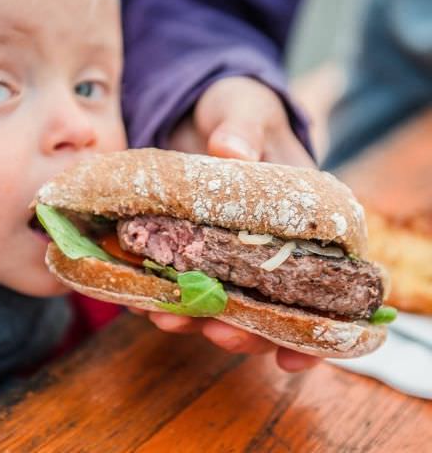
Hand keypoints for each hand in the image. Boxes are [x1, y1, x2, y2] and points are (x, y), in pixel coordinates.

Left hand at [139, 76, 319, 371]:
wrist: (198, 113)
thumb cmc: (238, 110)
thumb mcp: (246, 109)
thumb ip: (245, 128)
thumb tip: (232, 150)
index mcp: (303, 220)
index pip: (323, 284)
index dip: (313, 328)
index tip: (294, 358)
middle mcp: (269, 245)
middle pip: (269, 305)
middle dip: (246, 328)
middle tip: (220, 332)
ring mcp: (228, 251)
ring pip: (223, 300)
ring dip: (198, 317)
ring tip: (168, 318)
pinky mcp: (190, 248)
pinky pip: (181, 280)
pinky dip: (164, 293)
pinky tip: (143, 300)